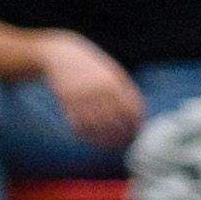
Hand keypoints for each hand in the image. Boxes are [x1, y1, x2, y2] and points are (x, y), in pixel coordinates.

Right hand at [38, 33, 144, 147]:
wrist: (59, 54)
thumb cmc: (91, 66)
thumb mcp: (112, 72)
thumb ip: (127, 90)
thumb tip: (141, 114)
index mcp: (114, 83)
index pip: (131, 111)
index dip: (136, 125)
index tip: (136, 133)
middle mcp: (99, 91)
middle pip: (115, 122)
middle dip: (121, 136)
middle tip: (124, 144)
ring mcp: (82, 96)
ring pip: (97, 128)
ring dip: (104, 140)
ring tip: (108, 146)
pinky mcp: (66, 102)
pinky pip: (78, 125)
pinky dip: (85, 135)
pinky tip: (90, 139)